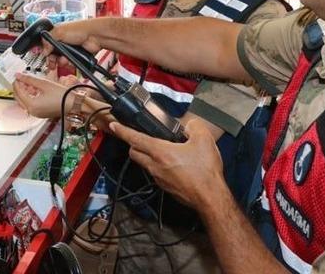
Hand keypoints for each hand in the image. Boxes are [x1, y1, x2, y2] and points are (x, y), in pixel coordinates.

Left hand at [13, 73, 71, 118]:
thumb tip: (20, 75)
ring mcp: (37, 114)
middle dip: (19, 87)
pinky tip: (34, 89)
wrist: (74, 104)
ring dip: (24, 92)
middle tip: (20, 78)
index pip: (18, 92)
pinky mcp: (41, 113)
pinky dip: (30, 97)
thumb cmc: (63, 96)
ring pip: (24, 101)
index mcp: (32, 105)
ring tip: (28, 82)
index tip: (18, 76)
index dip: (17, 82)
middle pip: (19, 98)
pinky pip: (31, 105)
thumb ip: (29, 79)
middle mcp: (33, 112)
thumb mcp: (44, 84)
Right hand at [42, 19, 104, 57]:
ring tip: (65, 59)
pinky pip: (70, 63)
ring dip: (62, 62)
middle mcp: (63, 41)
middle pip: (53, 54)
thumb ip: (48, 41)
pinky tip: (71, 61)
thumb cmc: (80, 29)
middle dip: (53, 59)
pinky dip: (70, 63)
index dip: (46, 52)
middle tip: (53, 63)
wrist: (95, 36)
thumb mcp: (59, 32)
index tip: (46, 57)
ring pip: (61, 60)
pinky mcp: (76, 55)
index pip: (47, 45)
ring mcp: (70, 49)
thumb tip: (44, 51)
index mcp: (57, 33)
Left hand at [109, 119, 225, 208]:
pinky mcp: (165, 187)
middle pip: (134, 153)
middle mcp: (155, 166)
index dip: (123, 131)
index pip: (136, 139)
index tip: (114, 126)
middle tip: (139, 137)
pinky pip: (155, 173)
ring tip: (160, 149)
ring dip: (146, 155)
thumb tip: (189, 126)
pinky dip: (158, 166)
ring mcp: (159, 178)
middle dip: (133, 144)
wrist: (209, 197)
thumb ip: (194, 127)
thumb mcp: (204, 140)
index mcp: (160, 152)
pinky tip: (171, 164)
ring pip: (144, 164)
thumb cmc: (205, 171)